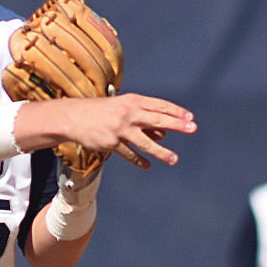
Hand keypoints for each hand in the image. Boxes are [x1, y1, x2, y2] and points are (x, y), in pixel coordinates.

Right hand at [13, 93, 195, 168]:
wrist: (74, 117)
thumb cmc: (102, 112)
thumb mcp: (123, 109)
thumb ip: (143, 119)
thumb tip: (164, 134)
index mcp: (132, 101)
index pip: (159, 105)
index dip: (176, 111)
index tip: (190, 118)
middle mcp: (128, 113)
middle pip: (157, 119)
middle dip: (177, 124)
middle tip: (192, 129)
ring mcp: (120, 129)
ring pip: (145, 142)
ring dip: (161, 152)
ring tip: (174, 159)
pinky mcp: (111, 143)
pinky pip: (130, 154)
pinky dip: (140, 160)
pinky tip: (149, 165)